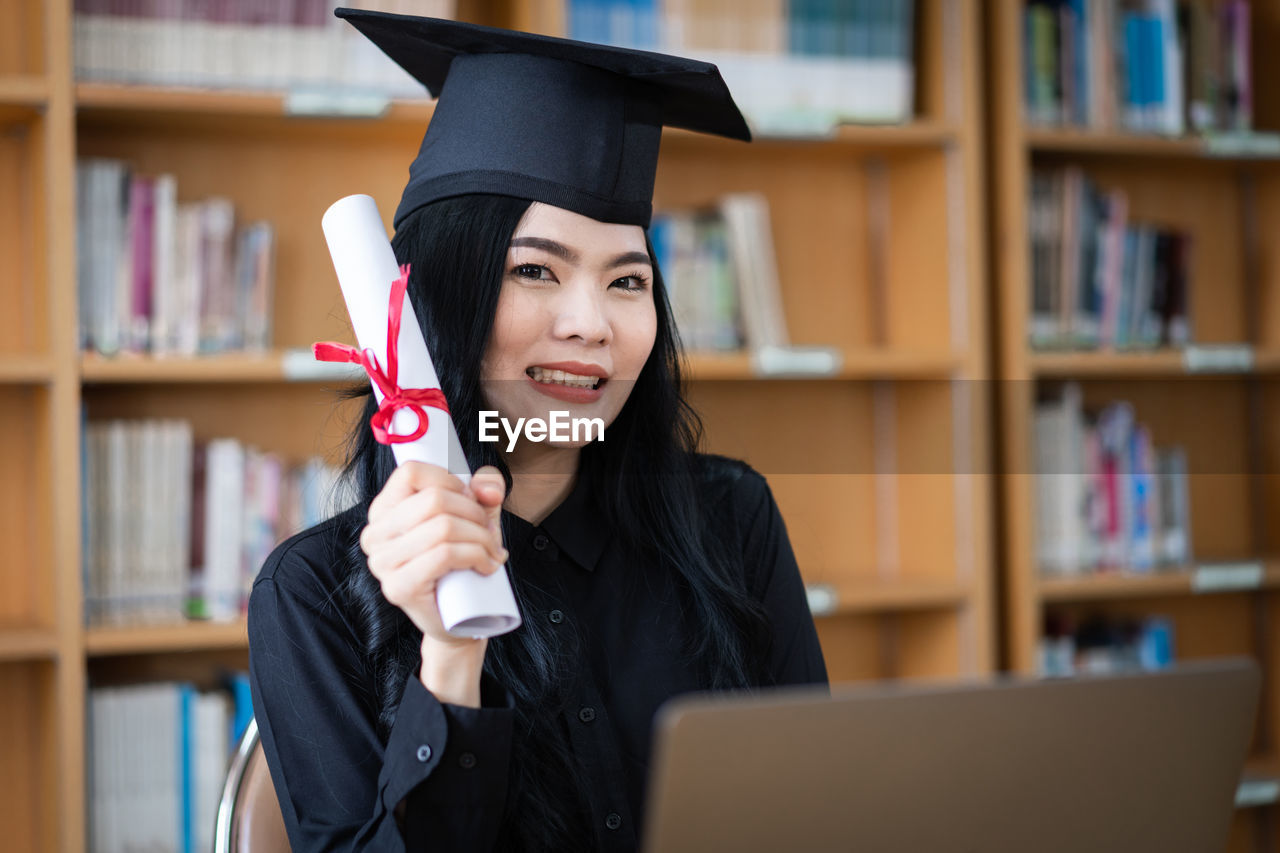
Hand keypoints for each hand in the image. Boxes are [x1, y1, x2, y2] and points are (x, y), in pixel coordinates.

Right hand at [361, 462, 507, 648]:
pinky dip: (476, 556)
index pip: (411, 472)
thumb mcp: (475, 516)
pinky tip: (487, 565)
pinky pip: (444, 555)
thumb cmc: (461, 561)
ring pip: (443, 527)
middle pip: (434, 499)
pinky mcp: (399, 588)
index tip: (470, 501)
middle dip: (474, 512)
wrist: (459, 617)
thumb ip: (484, 490)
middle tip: (489, 531)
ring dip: (481, 536)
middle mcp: (375, 535)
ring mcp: (383, 563)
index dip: (450, 480)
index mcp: (383, 510)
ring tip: (491, 550)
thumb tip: (488, 489)